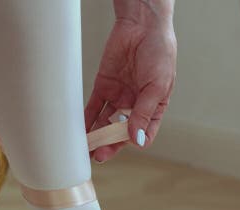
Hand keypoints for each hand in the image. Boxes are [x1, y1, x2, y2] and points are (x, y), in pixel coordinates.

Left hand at [85, 0, 176, 162]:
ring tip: (86, 148)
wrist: (142, 25)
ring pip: (105, 123)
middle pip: (121, 132)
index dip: (134, 142)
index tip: (124, 145)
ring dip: (96, 136)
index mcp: (153, 108)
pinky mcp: (103, 86)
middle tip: (99, 154)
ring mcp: (118, 97)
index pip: (143, 133)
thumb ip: (144, 112)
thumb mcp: (157, 86)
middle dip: (110, 145)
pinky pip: (93, 107)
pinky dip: (86, 119)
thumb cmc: (159, 53)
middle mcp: (135, 106)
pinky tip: (80, 130)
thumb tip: (137, 140)